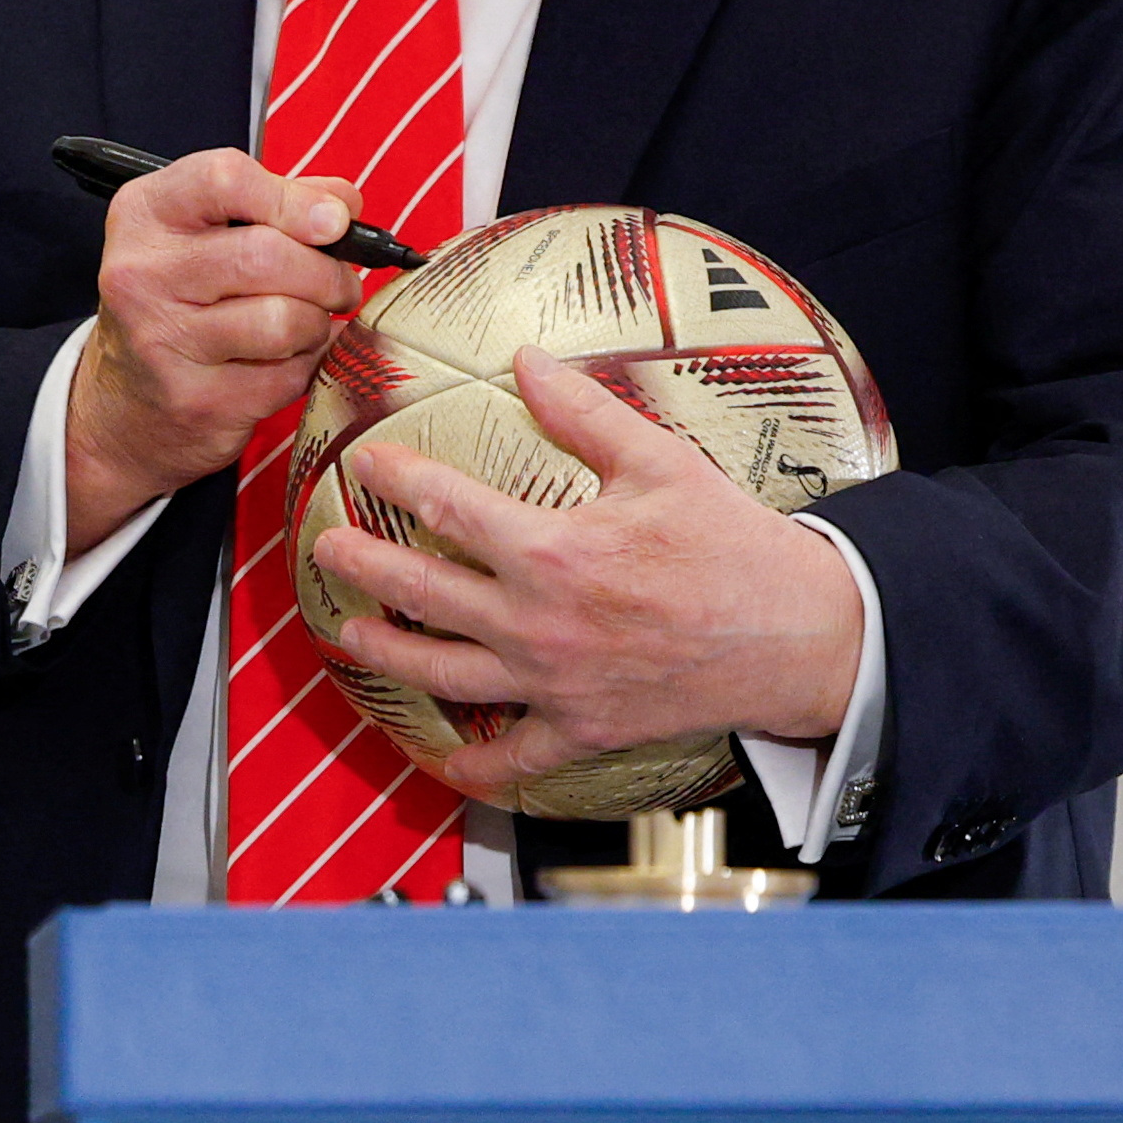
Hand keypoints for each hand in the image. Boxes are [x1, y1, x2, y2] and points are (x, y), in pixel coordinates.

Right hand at [63, 148, 374, 548]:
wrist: (128, 399)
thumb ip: (278, 203)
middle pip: (265, 254)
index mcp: (145, 214)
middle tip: (340, 285)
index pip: (224, 180)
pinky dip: (308, 365)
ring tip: (310, 322)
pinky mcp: (195, 400)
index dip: (293, 198)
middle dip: (326, 272)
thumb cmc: (182, 300)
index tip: (335, 220)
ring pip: (284, 319)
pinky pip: (288, 375)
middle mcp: (142, 273)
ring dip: (317, 323)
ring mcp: (162, 342)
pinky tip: (290, 359)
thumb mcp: (206, 233)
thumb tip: (344, 201)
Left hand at [309, 348, 861, 793]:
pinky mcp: (580, 728)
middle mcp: (537, 621)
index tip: (365, 463)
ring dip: (387, 652)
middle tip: (326, 549)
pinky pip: (512, 757)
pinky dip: (473, 763)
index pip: (447, 506)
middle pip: (422, 592)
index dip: (396, 479)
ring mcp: (553, 683)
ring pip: (444, 673)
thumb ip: (583, 411)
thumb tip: (527, 360)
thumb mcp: (660, 461)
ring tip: (350, 633)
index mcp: (552, 549)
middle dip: (363, 567)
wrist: (797, 636)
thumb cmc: (733, 545)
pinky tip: (443, 758)